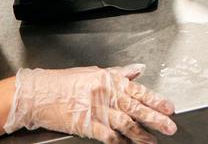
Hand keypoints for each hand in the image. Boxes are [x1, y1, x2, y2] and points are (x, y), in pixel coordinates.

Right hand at [4, 65, 176, 142]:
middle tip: (170, 125)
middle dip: (155, 117)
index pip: (138, 90)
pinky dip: (119, 141)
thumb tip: (138, 70)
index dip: (155, 100)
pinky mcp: (86, 125)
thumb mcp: (94, 72)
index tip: (169, 107)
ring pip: (125, 123)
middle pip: (135, 107)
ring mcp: (96, 111)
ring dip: (140, 133)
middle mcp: (105, 94)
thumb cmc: (63, 82)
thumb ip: (119, 73)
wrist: (38, 95)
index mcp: (108, 79)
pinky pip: (108, 135)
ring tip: (152, 140)